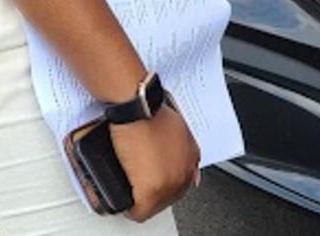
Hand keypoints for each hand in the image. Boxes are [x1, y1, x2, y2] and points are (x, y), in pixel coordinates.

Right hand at [112, 103, 200, 222]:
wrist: (137, 107)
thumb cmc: (150, 109)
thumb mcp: (174, 124)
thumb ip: (179, 141)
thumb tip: (172, 154)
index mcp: (191, 155)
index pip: (185, 178)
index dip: (166, 180)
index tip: (157, 180)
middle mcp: (184, 171)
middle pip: (171, 195)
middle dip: (157, 193)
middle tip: (142, 188)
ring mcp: (169, 182)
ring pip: (156, 205)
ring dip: (145, 202)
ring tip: (133, 194)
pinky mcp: (151, 190)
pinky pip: (141, 211)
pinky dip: (133, 209)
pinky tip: (128, 204)